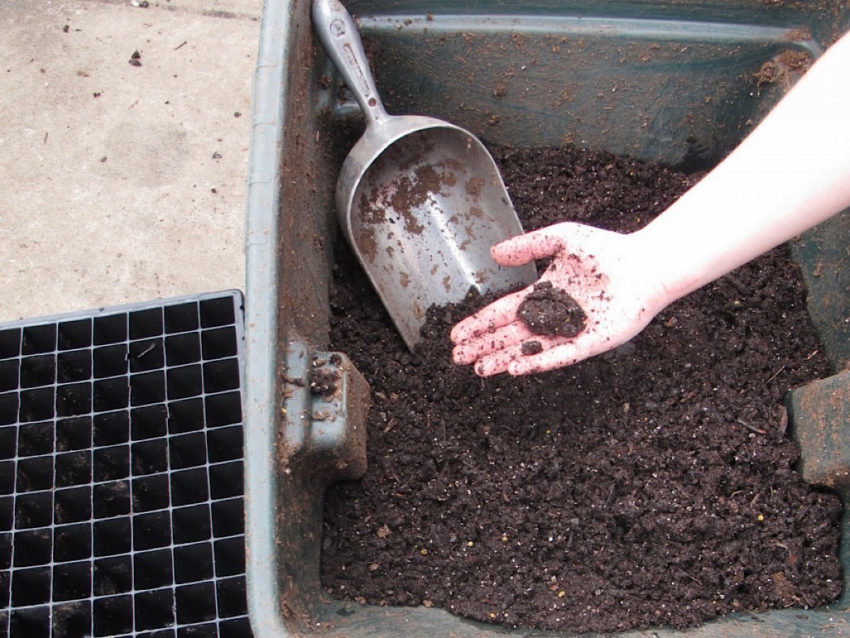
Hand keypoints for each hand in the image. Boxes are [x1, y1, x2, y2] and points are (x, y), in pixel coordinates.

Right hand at [450, 222, 668, 375]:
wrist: (644, 266)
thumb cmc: (606, 250)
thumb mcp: (562, 238)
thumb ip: (528, 246)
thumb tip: (495, 253)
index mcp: (542, 295)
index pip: (503, 313)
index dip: (480, 324)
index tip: (457, 334)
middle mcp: (551, 317)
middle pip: (509, 335)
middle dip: (483, 346)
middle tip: (457, 357)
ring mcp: (568, 333)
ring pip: (527, 350)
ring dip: (502, 359)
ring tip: (479, 369)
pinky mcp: (588, 344)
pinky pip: (558, 357)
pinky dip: (536, 362)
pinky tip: (515, 368)